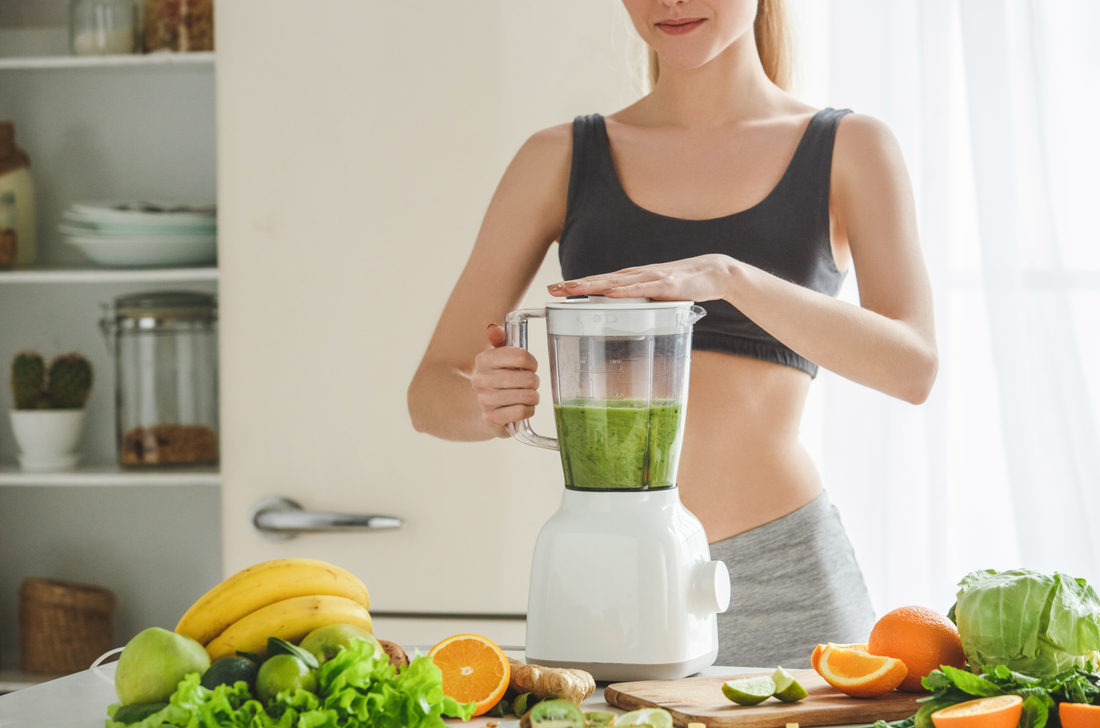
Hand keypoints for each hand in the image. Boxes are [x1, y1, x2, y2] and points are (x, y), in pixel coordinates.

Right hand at [470, 323, 540, 437]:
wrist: (484, 409)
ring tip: (528, 396)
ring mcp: (485, 400)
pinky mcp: (491, 419)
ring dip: (533, 397)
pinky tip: (524, 408)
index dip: (532, 362)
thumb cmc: (498, 379)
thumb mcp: (499, 357)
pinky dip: (529, 410)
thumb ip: (499, 340)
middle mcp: (480, 379)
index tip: (530, 367)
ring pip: (527, 396)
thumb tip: (493, 328)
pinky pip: (522, 411)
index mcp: (483, 360)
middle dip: (534, 381)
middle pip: (527, 378)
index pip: (520, 356)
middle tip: (531, 384)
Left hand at [547, 254, 736, 301]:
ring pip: (615, 282)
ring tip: (571, 290)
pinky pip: (643, 289)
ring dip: (592, 285)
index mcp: (631, 280)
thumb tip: (623, 321)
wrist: (713, 271)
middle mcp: (636, 276)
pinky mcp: (667, 286)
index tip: (553, 291)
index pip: (598, 282)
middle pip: (599, 280)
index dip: (575, 286)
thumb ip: (639, 305)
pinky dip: (625, 291)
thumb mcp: (654, 297)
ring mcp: (650, 279)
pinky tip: (610, 293)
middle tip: (551, 290)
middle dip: (574, 286)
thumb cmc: (682, 285)